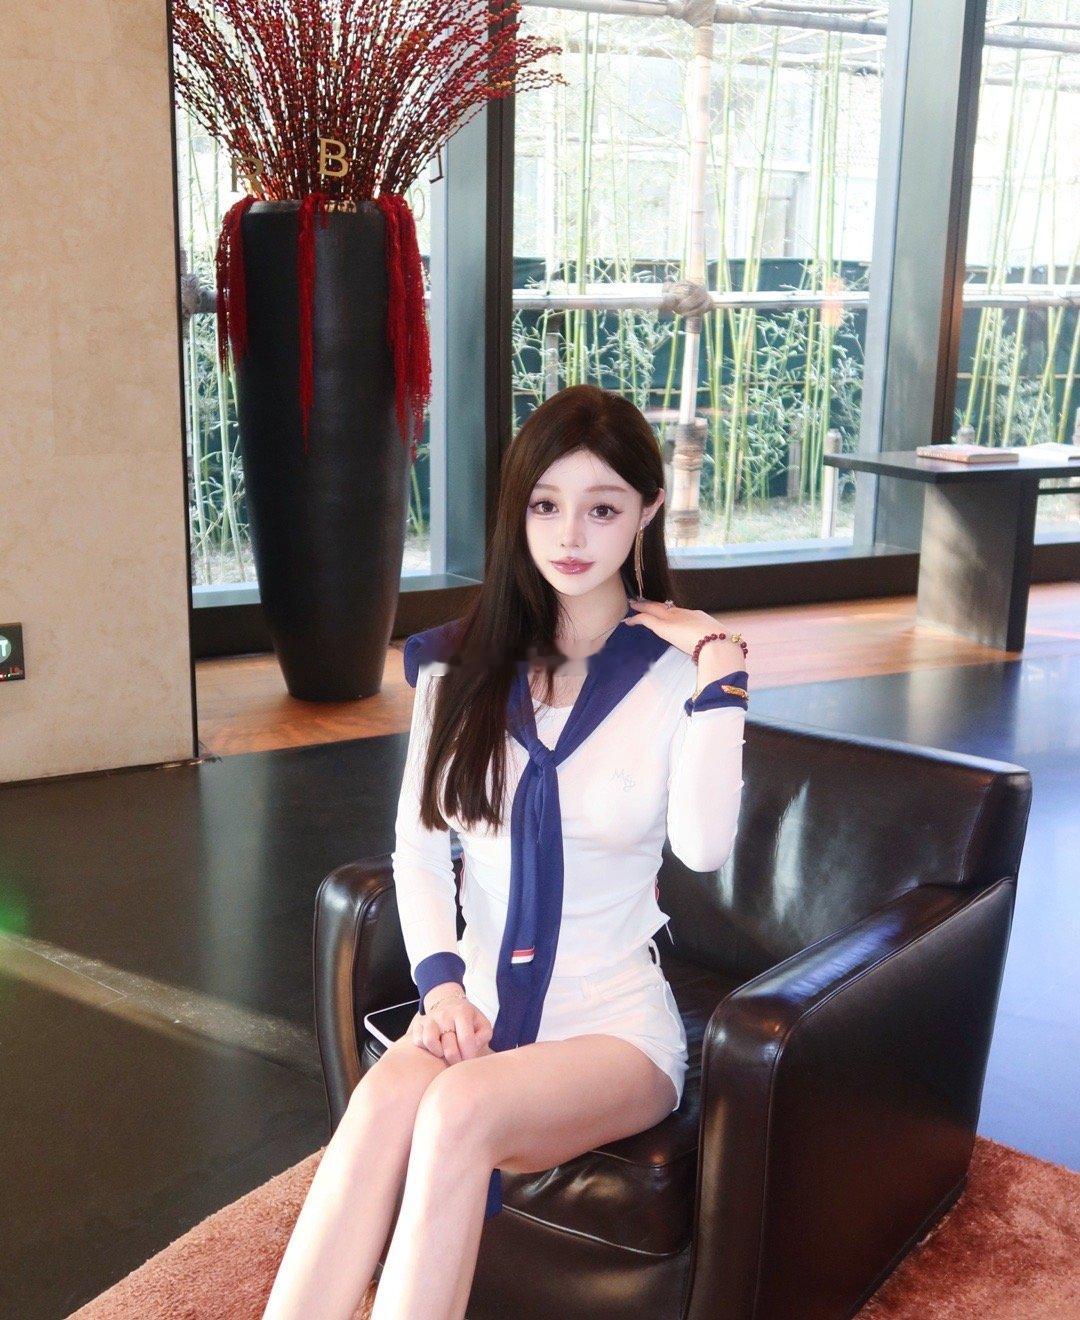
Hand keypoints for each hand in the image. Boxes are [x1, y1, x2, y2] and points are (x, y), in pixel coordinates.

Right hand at [410, 995, 492, 1063]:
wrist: (449, 1005)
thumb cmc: (468, 1020)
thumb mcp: (482, 1023)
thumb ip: (484, 1035)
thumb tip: (473, 1046)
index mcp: (462, 1012)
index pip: (466, 1039)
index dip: (469, 1056)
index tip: (470, 1061)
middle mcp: (444, 1014)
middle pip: (449, 1047)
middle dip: (456, 1061)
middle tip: (459, 1063)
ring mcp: (430, 1018)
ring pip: (430, 1041)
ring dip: (439, 1054)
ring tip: (445, 1054)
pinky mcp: (419, 1024)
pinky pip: (418, 1041)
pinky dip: (426, 1049)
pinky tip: (435, 1049)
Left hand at [625, 598, 744, 666]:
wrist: (719, 646)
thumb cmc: (722, 647)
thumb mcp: (717, 643)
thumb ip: (709, 647)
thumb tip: (710, 657)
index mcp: (699, 617)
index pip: (681, 613)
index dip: (671, 612)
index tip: (665, 611)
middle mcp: (686, 614)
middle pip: (666, 607)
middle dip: (655, 604)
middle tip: (644, 601)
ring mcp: (674, 619)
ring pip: (654, 609)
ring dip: (644, 607)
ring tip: (634, 605)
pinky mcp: (664, 627)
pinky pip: (647, 619)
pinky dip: (637, 619)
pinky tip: (629, 621)